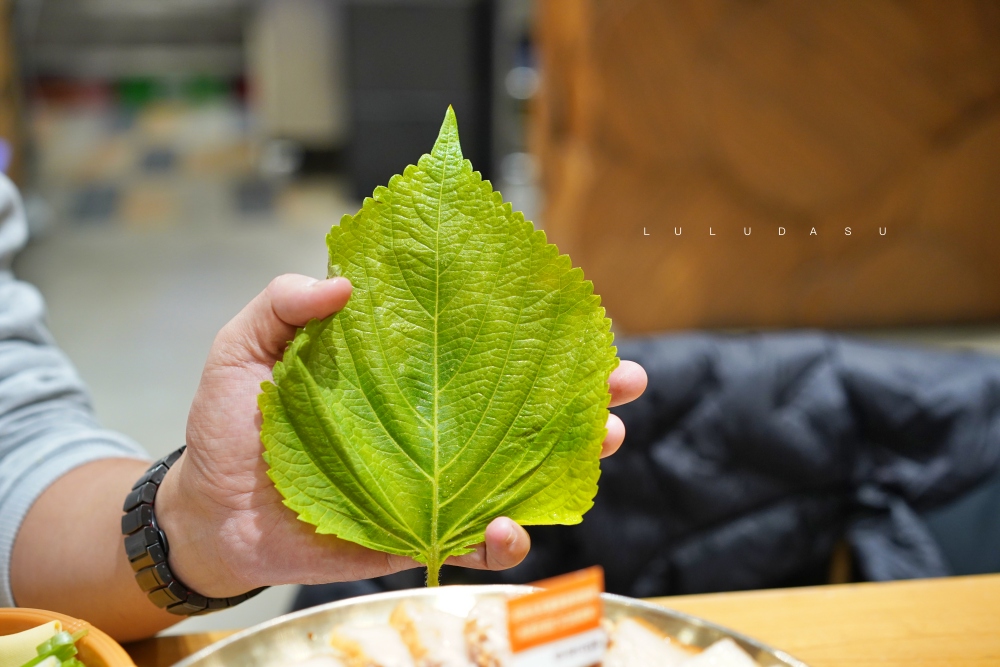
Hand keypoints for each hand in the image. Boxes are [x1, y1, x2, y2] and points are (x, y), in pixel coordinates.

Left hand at [157, 275, 646, 596]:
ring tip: (603, 441)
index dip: (534, 336)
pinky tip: (509, 527)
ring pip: (518, 472)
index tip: (580, 318)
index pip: (481, 350)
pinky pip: (474, 542)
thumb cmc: (229, 427)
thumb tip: (342, 285)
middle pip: (521, 409)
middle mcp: (433, 426)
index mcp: (404, 376)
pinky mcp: (419, 535)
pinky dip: (501, 541)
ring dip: (569, 460)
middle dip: (583, 396)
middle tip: (623, 383)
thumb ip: (281, 307)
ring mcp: (433, 482)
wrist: (210, 513)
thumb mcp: (243, 351)